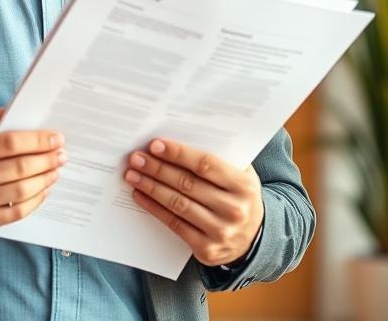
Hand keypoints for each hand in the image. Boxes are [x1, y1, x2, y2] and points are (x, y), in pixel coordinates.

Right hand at [0, 107, 66, 239]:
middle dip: (47, 160)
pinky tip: (44, 190)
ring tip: (56, 170)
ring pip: (22, 191)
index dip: (37, 140)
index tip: (56, 138)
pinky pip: (17, 212)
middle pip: (20, 167)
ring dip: (45, 179)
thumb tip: (19, 108)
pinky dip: (36, 200)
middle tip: (62, 154)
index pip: (10, 142)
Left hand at [123, 139, 262, 266]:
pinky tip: (140, 195)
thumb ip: (219, 158)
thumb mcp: (240, 175)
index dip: (178, 154)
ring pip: (178, 204)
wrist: (255, 239)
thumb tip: (178, 138)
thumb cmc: (239, 197)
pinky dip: (154, 208)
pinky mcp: (206, 249)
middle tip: (136, 158)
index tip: (155, 145)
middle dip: (157, 169)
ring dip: (151, 187)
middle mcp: (234, 209)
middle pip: (187, 184)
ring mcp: (220, 231)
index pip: (206, 164)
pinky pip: (174, 224)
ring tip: (132, 175)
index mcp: (243, 185)